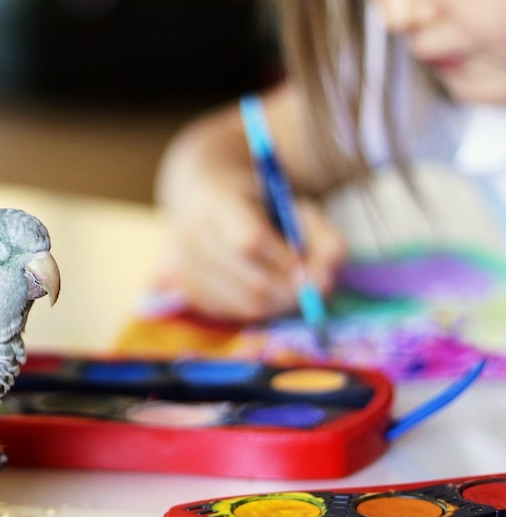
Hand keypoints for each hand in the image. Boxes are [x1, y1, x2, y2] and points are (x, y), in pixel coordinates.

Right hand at [163, 188, 345, 322]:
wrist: (207, 202)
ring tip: (293, 286)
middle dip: (292, 290)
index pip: (249, 242)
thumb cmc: (257, 203)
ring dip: (281, 303)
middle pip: (251, 281)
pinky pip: (233, 314)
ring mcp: (182, 267)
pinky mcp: (184, 291)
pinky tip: (265, 287)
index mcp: (214, 202)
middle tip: (315, 286)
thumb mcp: (291, 206)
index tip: (309, 266)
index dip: (285, 260)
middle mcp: (189, 236)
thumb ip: (320, 232)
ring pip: (245, 304)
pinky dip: (260, 308)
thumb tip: (334, 265)